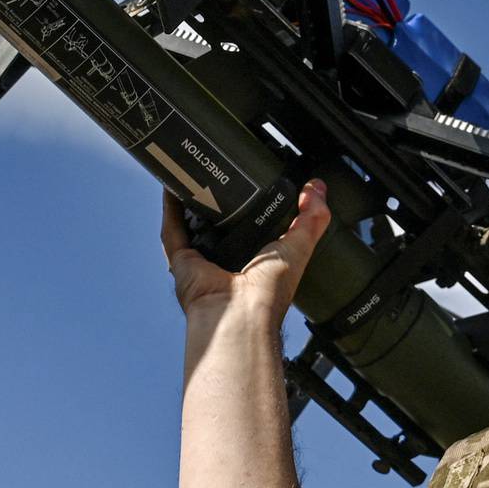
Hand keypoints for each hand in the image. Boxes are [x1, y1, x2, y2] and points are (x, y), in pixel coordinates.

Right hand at [161, 180, 331, 320]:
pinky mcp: (181, 262)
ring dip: (191, 201)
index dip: (255, 205)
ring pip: (192, 225)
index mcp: (257, 261)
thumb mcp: (300, 247)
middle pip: (220, 225)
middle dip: (219, 200)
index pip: (254, 227)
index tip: (256, 180)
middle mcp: (228, 261)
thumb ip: (312, 218)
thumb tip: (318, 188)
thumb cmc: (269, 294)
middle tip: (222, 174)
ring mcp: (202, 261)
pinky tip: (173, 187)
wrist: (241, 314)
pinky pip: (172, 231)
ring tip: (195, 173)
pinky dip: (170, 209)